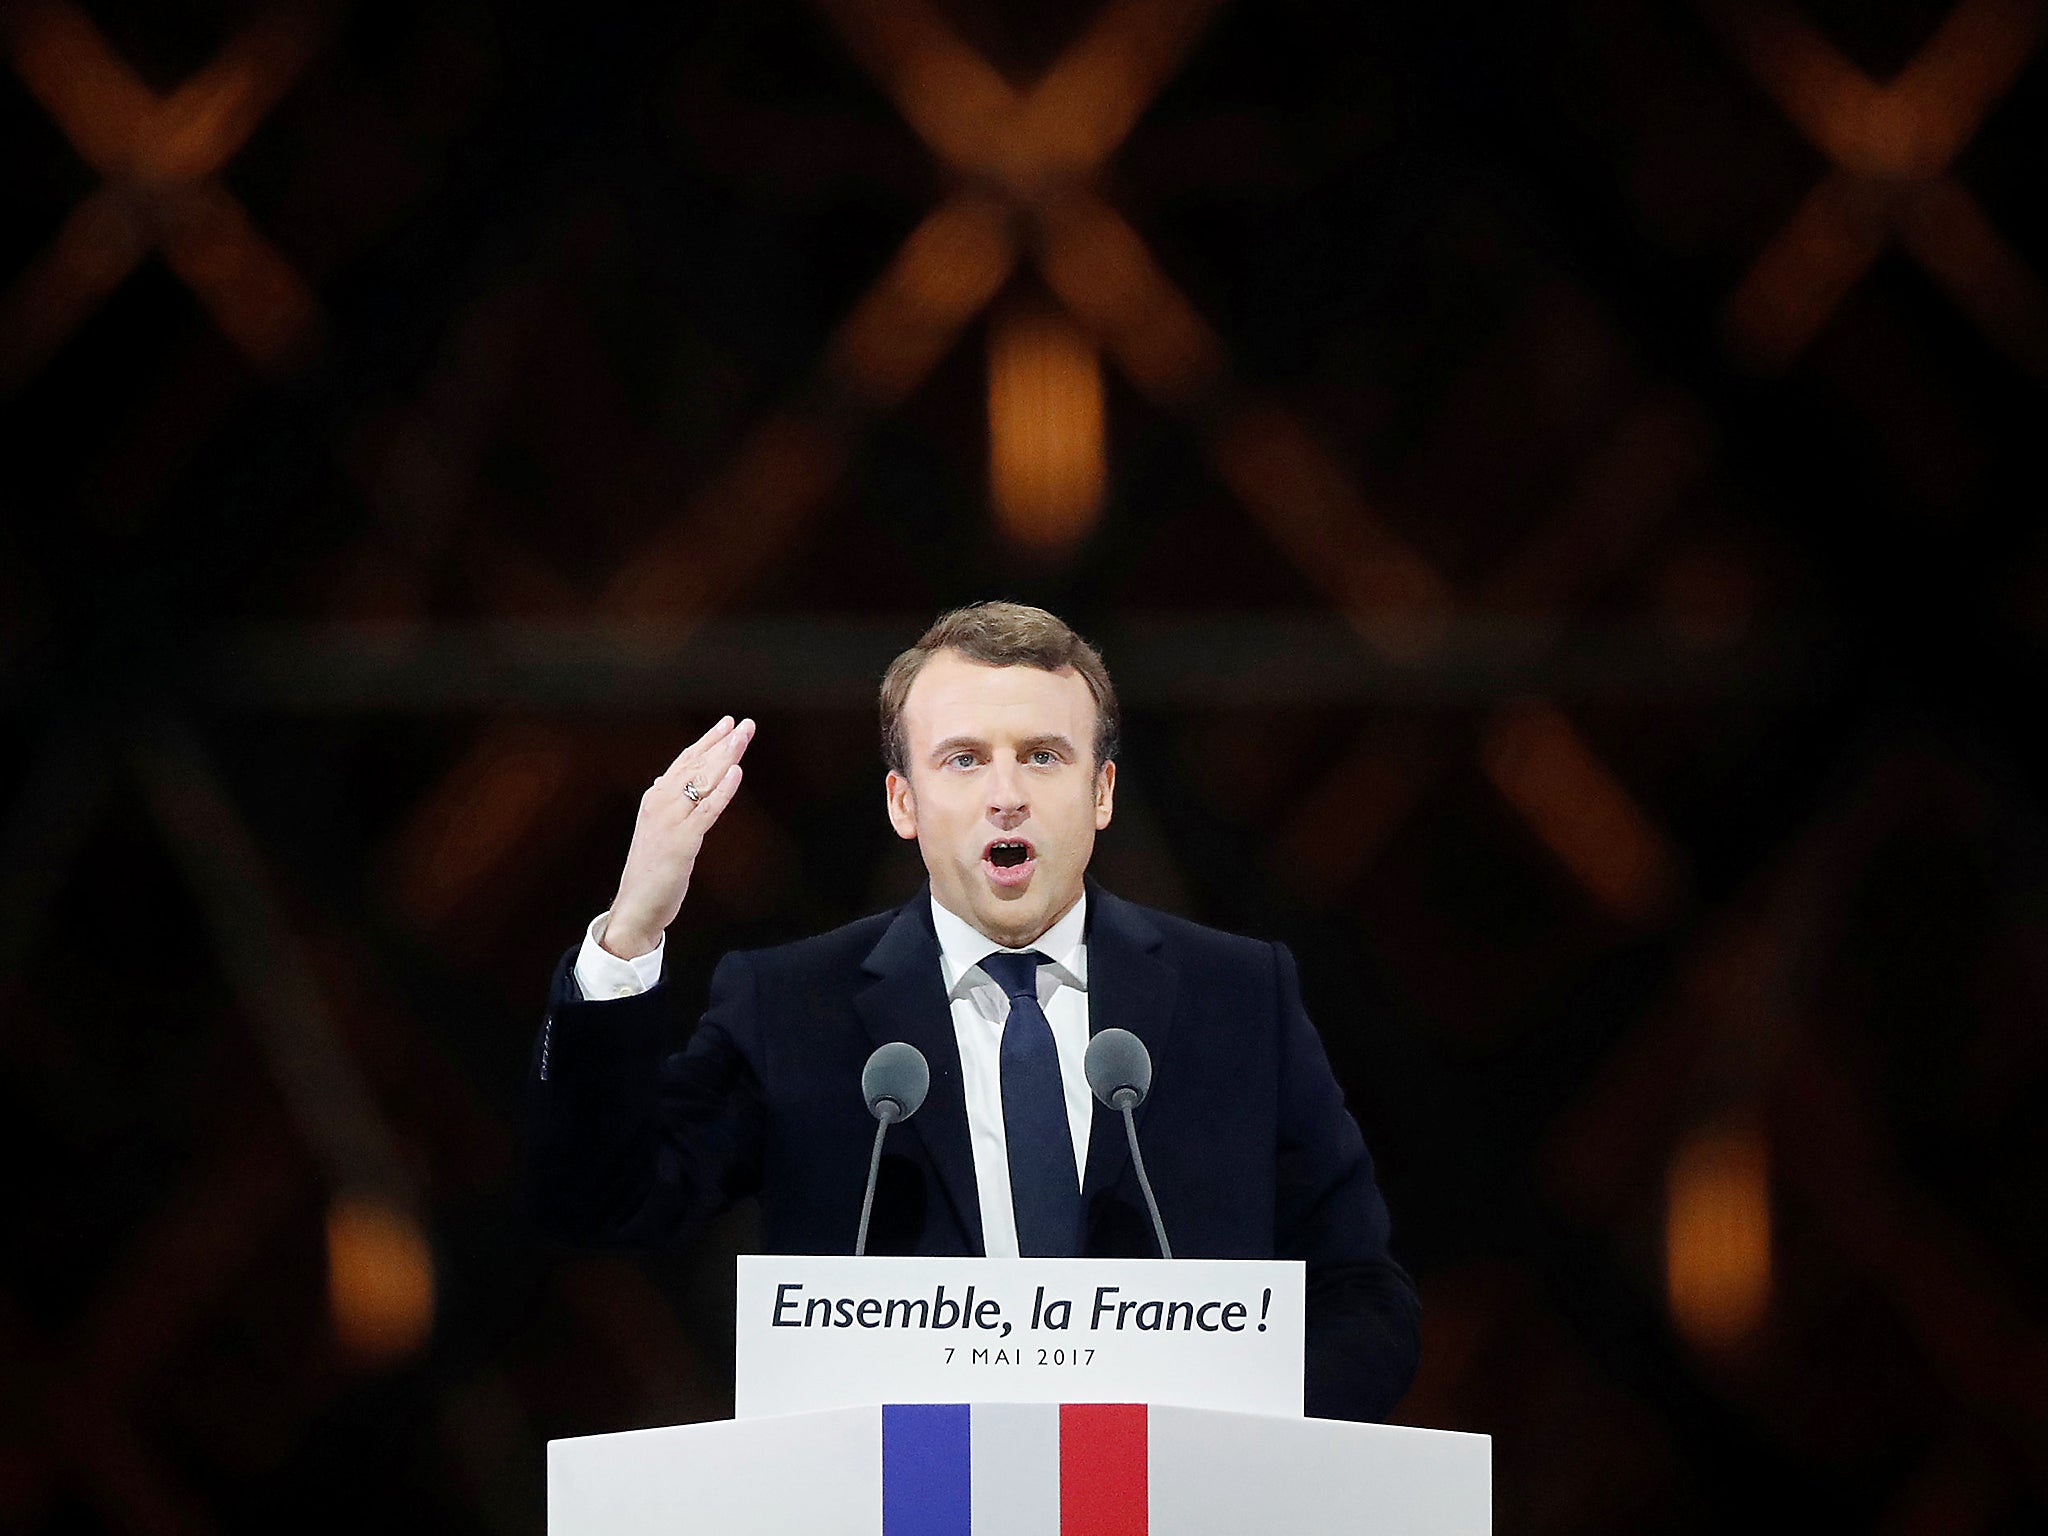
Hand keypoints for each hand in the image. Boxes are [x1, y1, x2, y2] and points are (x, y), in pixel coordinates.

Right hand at [602, 716, 755, 957]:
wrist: (635, 907)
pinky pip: (707, 810)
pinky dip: (723, 790)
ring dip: (725, 757)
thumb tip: (669, 779)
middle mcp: (660, 803)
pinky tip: (737, 773)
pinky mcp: (682, 841)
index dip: (707, 741)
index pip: (685, 761)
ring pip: (702, 781)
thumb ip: (666, 803)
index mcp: (655, 798)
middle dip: (722, 743)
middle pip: (696, 765)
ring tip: (742, 737)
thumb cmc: (650, 871)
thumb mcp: (658, 829)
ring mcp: (670, 821)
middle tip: (745, 724)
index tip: (728, 723)